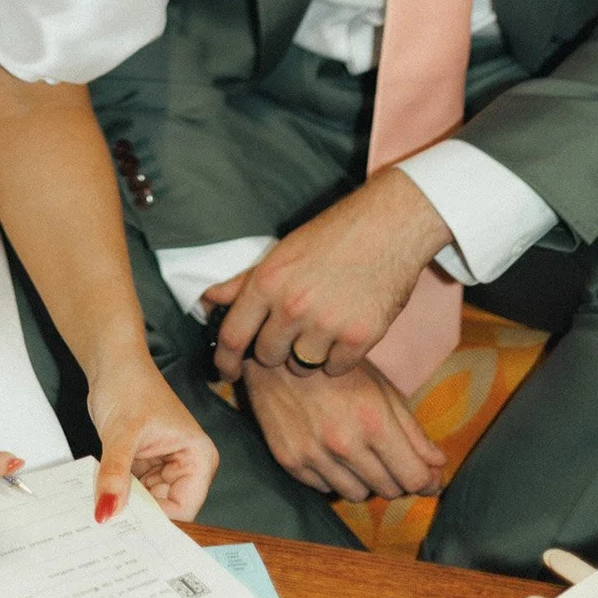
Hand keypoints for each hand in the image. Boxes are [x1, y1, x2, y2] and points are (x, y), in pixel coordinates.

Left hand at [86, 354, 217, 524]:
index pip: (184, 509)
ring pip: (146, 505)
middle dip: (138, 516)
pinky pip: (132, 494)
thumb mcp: (121, 432)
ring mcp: (165, 468)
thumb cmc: (130, 384)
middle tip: (107, 522)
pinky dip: (117, 495)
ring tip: (101, 507)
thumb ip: (115, 474)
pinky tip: (102, 495)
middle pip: (165, 511)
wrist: (112, 364)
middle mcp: (187, 467)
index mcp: (199, 457)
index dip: (156, 521)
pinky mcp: (145, 467)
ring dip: (124, 506)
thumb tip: (107, 512)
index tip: (126, 528)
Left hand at [208, 170, 451, 380]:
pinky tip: (343, 332)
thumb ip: (244, 282)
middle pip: (268, 357)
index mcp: (268, 282)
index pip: (233, 336)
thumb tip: (208, 300)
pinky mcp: (359, 338)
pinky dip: (338, 357)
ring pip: (302, 366)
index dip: (225, 360)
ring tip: (320, 328)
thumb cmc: (333, 235)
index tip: (226, 371)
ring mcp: (327, 325)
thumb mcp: (281, 252)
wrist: (389, 226)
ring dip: (307, 355)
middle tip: (290, 331)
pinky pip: (335, 368)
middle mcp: (292, 306)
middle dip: (274, 350)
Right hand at [243, 357, 445, 502]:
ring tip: (361, 454)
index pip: (414, 478)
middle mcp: (344, 443)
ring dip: (367, 481)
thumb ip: (412, 430)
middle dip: (398, 478)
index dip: (426, 480)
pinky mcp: (291, 461)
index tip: (428, 476)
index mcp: (373, 421)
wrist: (275, 353)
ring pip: (358, 495)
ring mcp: (315, 455)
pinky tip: (333, 453)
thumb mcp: (380, 387)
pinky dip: (336, 477)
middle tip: (393, 459)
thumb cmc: (336, 367)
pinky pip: (326, 489)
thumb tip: (438, 466)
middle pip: (389, 490)